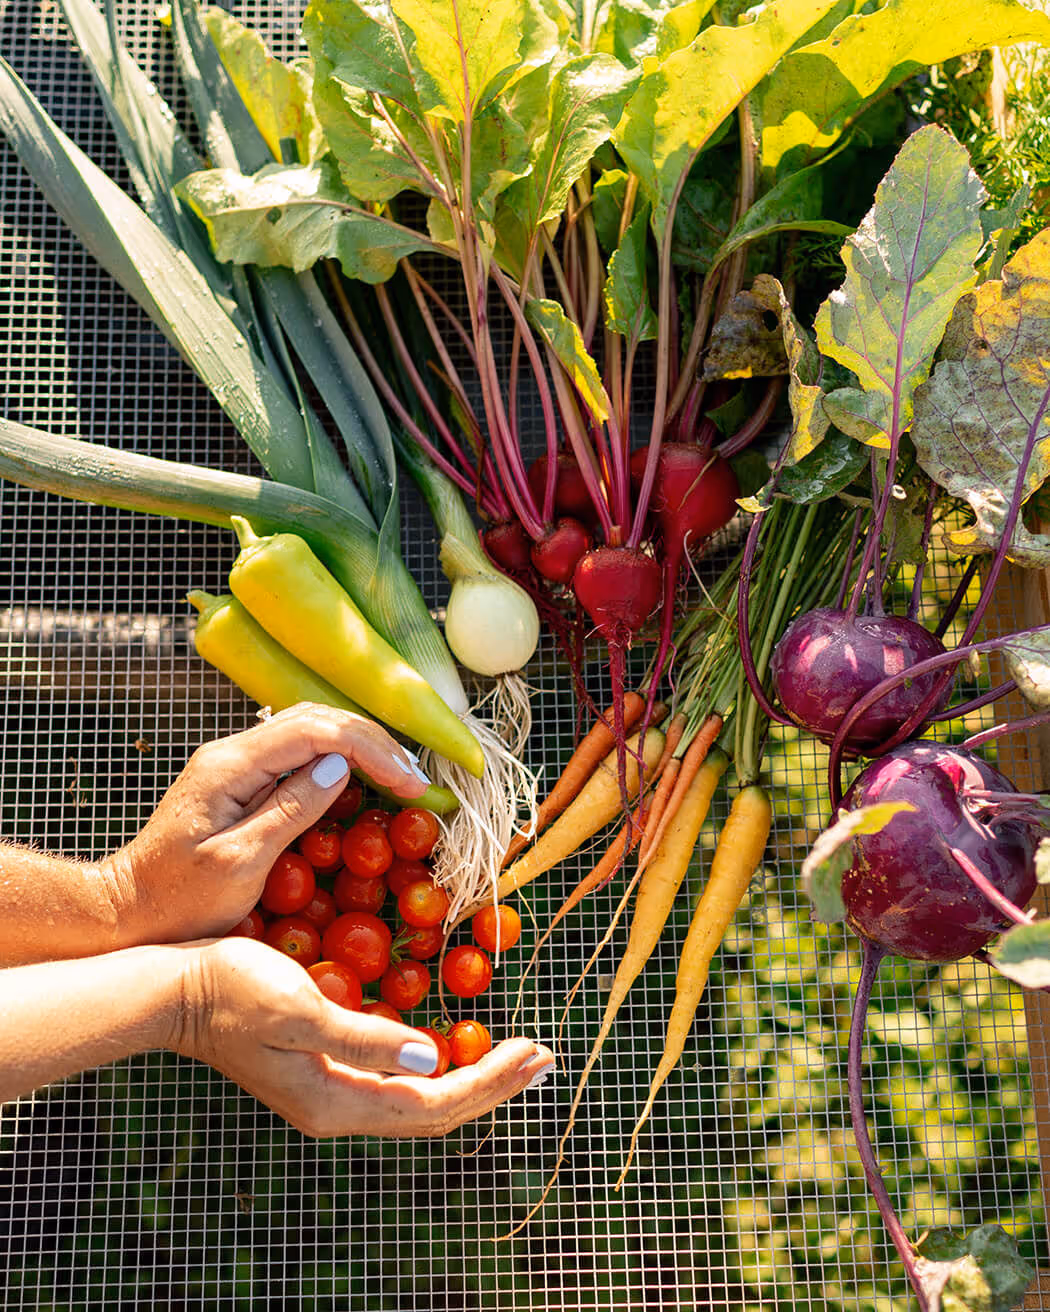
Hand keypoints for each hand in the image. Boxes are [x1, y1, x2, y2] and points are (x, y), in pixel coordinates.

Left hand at [109, 703, 429, 945]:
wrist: (127, 911)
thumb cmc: (178, 900)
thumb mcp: (238, 864)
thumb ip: (288, 811)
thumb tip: (337, 768)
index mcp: (231, 765)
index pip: (316, 731)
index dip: (372, 750)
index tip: (410, 783)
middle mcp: (233, 752)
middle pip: (317, 719)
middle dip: (374, 743)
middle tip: (416, 779)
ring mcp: (236, 764)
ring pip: (309, 730)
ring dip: (360, 747)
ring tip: (400, 776)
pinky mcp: (240, 781)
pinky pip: (297, 754)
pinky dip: (337, 760)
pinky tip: (362, 781)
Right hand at [174, 936, 555, 1136]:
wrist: (176, 990)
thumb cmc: (234, 990)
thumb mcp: (300, 1010)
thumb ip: (366, 1038)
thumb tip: (432, 1059)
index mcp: (336, 1100)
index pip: (434, 1106)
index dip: (489, 1083)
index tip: (534, 1053)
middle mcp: (339, 1106)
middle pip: (434, 1112)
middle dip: (493, 1085)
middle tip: (542, 1057)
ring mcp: (331, 1090)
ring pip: (419, 1099)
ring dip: (471, 1076)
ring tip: (515, 1054)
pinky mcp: (325, 1067)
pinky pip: (397, 1079)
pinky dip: (438, 1064)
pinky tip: (454, 1043)